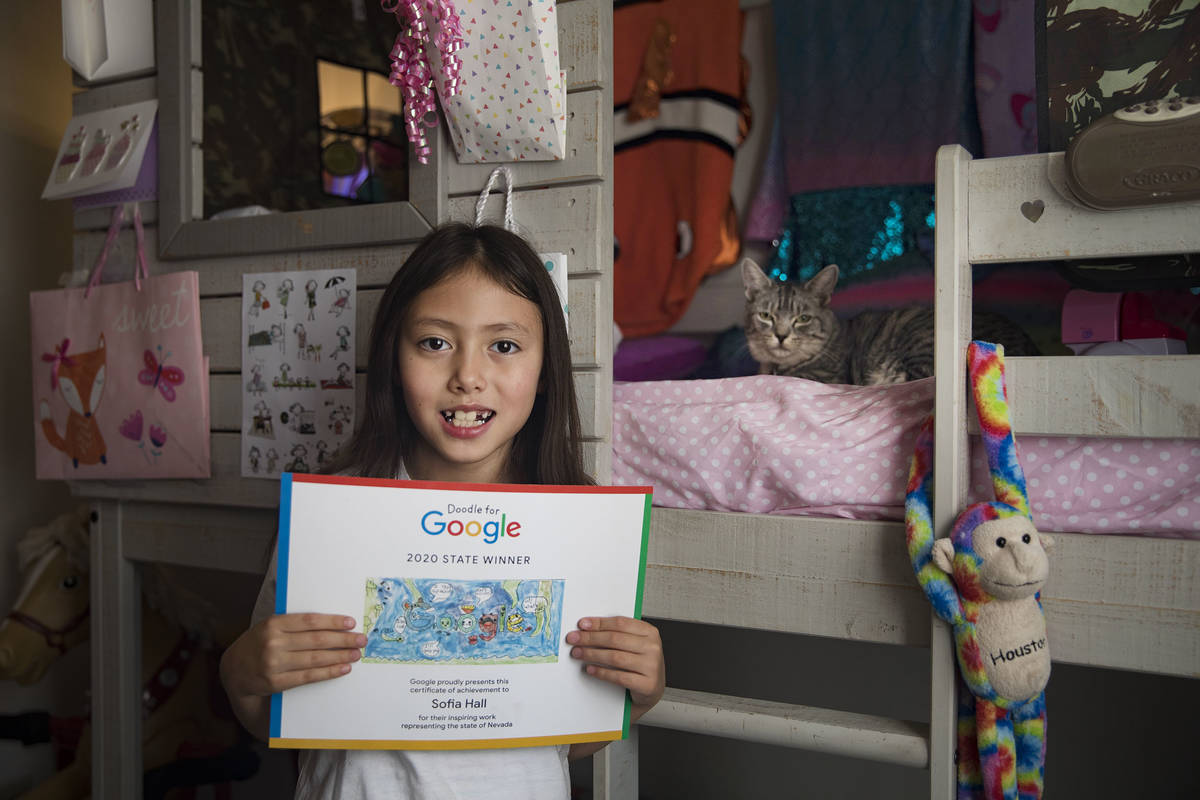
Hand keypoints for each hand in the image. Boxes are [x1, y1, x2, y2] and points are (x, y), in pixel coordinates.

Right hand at [220, 613, 365, 699]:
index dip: (333, 622)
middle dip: (343, 640)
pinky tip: (342, 669)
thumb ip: (293, 620)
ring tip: (356, 654)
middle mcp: (273, 643)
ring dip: (340, 656)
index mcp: (273, 624)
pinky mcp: (275, 682)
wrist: (234, 671)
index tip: (351, 622)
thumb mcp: (270, 625)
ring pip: (315, 659)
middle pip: (316, 640)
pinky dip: (328, 672)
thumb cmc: (259, 643)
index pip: (309, 621)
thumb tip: (326, 617)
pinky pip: (308, 677)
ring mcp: (273, 664)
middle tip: (361, 640)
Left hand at [566, 616, 664, 719]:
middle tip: (574, 639)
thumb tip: (588, 628)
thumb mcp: (633, 644)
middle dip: (590, 638)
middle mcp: (652, 647)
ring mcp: (651, 666)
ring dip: (592, 654)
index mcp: (649, 632)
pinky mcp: (647, 684)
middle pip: (615, 639)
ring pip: (615, 657)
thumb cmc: (640, 663)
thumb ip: (617, 634)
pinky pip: (619, 677)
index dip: (599, 623)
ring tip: (578, 653)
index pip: (620, 623)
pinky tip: (590, 669)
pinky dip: (601, 672)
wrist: (652, 688)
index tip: (582, 625)